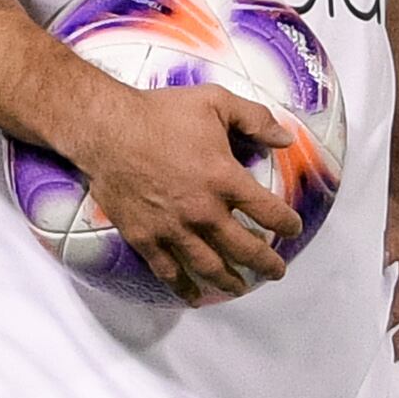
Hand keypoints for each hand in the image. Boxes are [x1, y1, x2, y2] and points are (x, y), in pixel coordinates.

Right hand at [73, 79, 303, 304]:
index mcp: (225, 178)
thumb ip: (255, 119)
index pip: (269, 212)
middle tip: (276, 271)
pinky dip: (184, 287)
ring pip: (210, 266)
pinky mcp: (145, 237)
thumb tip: (286, 139)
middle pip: (245, 249)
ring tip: (241, 287)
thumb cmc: (160, 113)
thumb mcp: (216, 101)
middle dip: (266, 263)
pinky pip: (168, 271)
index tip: (292, 228)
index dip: (287, 223)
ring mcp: (173, 228)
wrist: (106, 129)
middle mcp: (203, 211)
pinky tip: (194, 296)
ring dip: (230, 281)